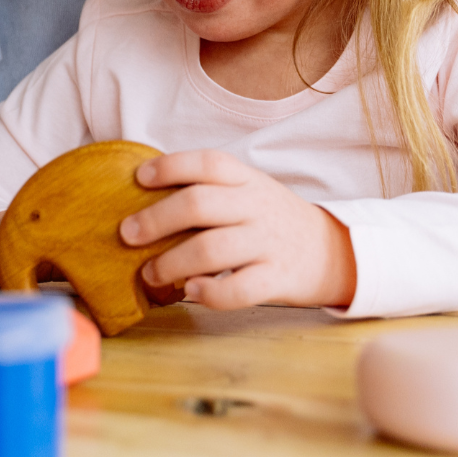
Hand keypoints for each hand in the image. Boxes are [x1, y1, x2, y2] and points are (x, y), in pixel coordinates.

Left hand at [119, 150, 355, 309]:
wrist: (330, 252)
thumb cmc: (271, 220)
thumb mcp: (248, 191)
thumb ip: (209, 189)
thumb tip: (143, 196)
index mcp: (246, 180)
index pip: (207, 163)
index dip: (170, 167)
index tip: (139, 178)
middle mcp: (256, 206)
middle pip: (199, 204)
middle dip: (155, 219)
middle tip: (127, 234)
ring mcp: (268, 243)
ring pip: (211, 249)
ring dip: (171, 262)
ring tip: (150, 273)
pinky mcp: (277, 279)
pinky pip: (238, 289)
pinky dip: (208, 292)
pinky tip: (190, 291)